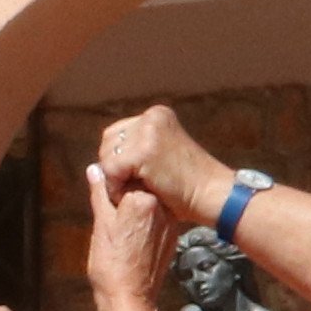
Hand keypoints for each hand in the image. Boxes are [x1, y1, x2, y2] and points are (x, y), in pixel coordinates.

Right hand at [82, 164, 172, 310]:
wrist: (130, 299)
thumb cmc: (111, 264)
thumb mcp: (101, 224)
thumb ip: (100, 193)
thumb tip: (95, 169)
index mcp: (143, 198)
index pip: (128, 174)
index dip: (112, 183)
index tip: (104, 196)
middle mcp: (161, 206)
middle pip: (141, 187)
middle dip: (125, 194)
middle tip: (110, 212)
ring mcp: (169, 222)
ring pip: (149, 203)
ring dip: (135, 207)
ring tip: (121, 226)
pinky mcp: (172, 236)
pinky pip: (157, 218)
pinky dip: (145, 221)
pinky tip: (133, 235)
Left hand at [92, 104, 231, 235]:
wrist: (214, 194)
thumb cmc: (190, 185)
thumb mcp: (164, 156)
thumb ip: (138, 151)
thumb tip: (96, 165)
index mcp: (157, 115)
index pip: (117, 134)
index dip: (118, 159)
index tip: (132, 178)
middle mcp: (151, 117)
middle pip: (108, 142)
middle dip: (113, 168)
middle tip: (131, 187)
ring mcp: (147, 132)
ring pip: (107, 157)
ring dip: (115, 179)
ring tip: (134, 191)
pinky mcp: (143, 152)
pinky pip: (111, 171)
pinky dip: (116, 188)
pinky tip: (132, 195)